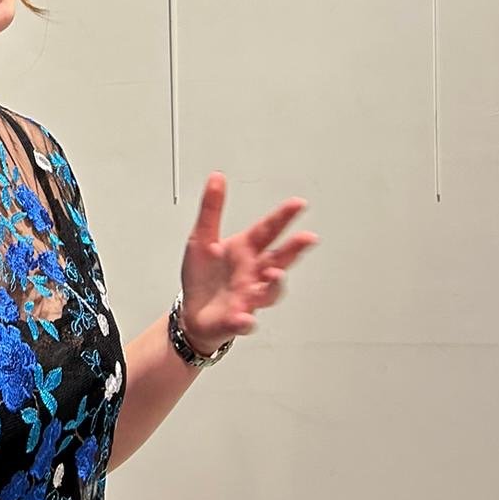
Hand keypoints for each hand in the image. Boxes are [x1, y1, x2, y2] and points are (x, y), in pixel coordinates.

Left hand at [179, 174, 316, 354]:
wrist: (192, 312)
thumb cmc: (202, 275)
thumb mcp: (201, 237)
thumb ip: (211, 208)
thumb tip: (216, 178)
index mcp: (246, 250)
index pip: (268, 230)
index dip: (284, 217)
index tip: (298, 204)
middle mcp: (253, 272)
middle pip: (279, 258)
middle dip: (295, 249)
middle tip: (307, 238)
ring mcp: (248, 296)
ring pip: (269, 292)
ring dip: (275, 284)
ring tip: (275, 273)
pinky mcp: (236, 319)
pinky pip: (243, 321)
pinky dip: (245, 321)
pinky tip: (244, 317)